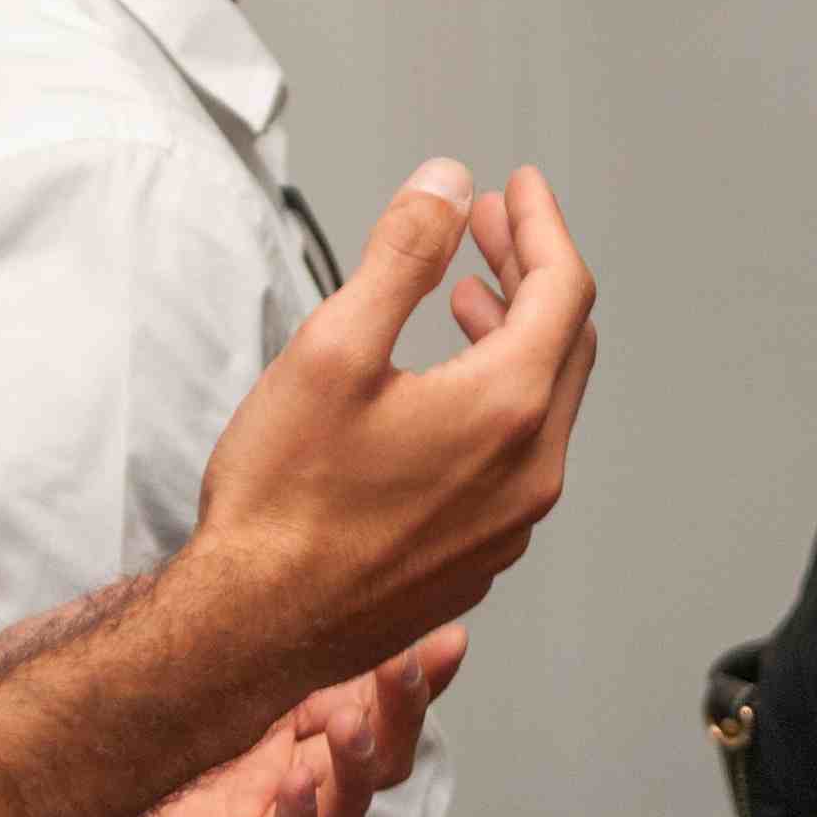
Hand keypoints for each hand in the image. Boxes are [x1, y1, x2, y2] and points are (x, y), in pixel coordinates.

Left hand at [60, 626, 467, 816]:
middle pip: (378, 754)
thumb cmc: (72, 684)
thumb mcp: (168, 616)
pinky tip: (297, 786)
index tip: (446, 634)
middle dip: (403, 711)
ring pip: (342, 811)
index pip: (373, 694)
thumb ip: (238, 593)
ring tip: (349, 721)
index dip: (416, 671)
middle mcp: (275, 765)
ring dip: (359, 767)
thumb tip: (306, 529)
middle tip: (404, 668)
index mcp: (280, 707)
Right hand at [175, 162, 597, 690]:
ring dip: (515, 337)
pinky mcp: (482, 556)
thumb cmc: (280, 503)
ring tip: (467, 299)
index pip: (564, 288)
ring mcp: (512, 524)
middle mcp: (530, 472)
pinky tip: (446, 390)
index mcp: (507, 410)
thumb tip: (448, 187)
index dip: (540, 224)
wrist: (251, 629)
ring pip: (543, 404)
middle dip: (530, 272)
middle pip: (565, 343)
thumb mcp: (332, 349)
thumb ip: (403, 256)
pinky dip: (499, 402)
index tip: (515, 189)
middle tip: (487, 230)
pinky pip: (518, 460)